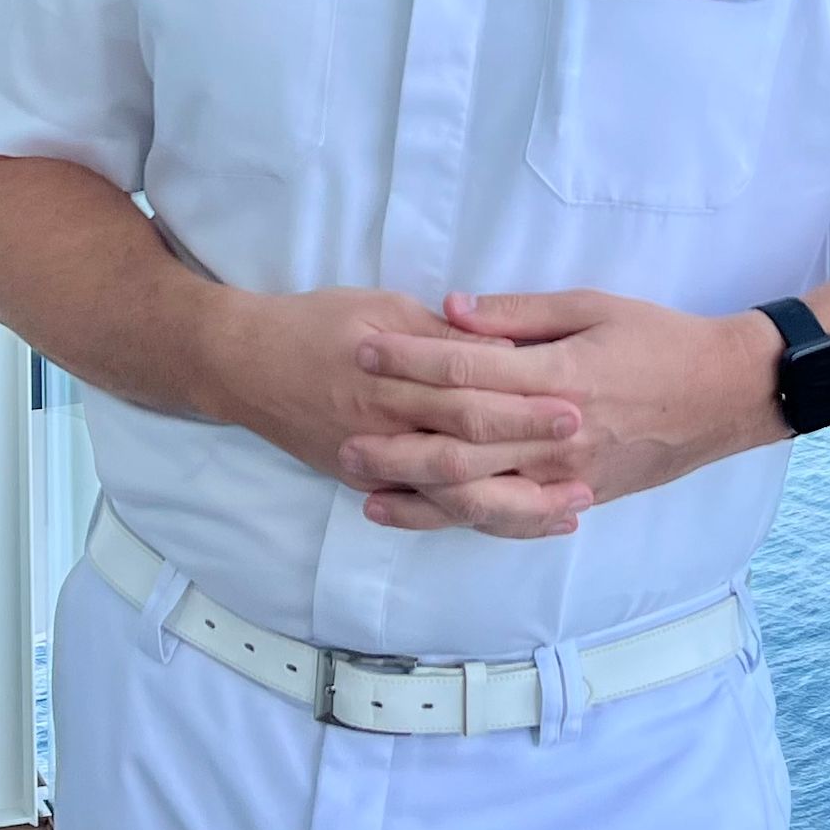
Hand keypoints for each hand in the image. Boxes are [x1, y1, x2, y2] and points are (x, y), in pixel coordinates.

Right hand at [199, 286, 587, 527]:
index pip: (469, 397)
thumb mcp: (383, 307)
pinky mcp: (366, 485)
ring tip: (570, 509)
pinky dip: (474, 519)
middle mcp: (385, 430)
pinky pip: (428, 512)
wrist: (244, 366)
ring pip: (453, 498)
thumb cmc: (317, 324)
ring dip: (514, 506)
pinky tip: (516, 521)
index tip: (574, 402)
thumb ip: (443, 334)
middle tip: (586, 460)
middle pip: (468, 453)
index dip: (523, 404)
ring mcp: (375, 467)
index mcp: (392, 380)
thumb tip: (505, 347)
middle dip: (530, 458)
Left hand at [348, 290, 784, 537]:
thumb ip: (519, 314)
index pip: (467, 369)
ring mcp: (565, 476)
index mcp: (558, 377)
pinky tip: (423, 512)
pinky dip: (460, 518)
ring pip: (477, 492)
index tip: (364, 347)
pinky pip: (508, 517)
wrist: (723, 395)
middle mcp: (556, 435)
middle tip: (339, 429)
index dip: (410, 358)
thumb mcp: (592, 306)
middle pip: (460, 440)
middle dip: (395, 435)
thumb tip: (452, 310)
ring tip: (363, 482)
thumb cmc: (658, 340)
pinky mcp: (574, 499)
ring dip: (415, 489)